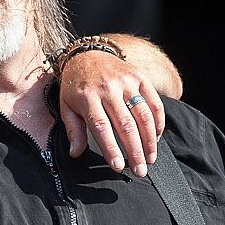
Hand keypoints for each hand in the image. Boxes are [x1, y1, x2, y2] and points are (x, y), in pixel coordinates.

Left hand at [58, 53, 163, 177]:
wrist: (87, 54)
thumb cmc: (75, 86)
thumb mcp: (66, 106)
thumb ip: (73, 130)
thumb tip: (75, 153)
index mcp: (87, 98)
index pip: (102, 127)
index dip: (111, 149)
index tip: (118, 167)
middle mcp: (108, 89)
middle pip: (126, 125)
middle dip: (135, 151)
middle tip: (140, 171)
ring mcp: (126, 82)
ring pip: (143, 115)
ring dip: (149, 140)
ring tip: (150, 159)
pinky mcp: (140, 78)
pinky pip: (153, 103)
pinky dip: (158, 122)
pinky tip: (156, 139)